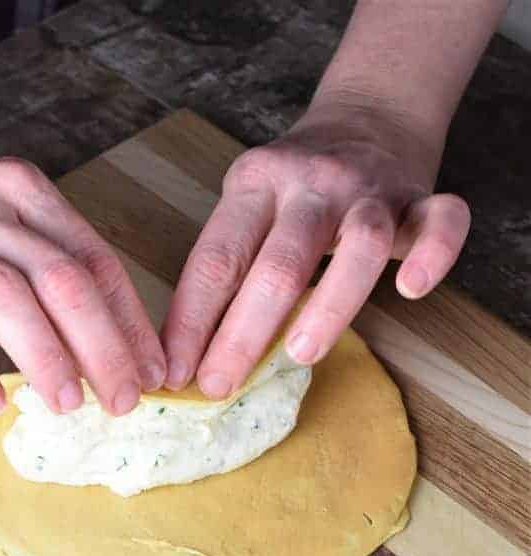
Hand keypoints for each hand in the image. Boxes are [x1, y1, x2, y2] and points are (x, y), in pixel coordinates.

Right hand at [0, 126, 165, 414]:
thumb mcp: (1, 216)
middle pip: (63, 281)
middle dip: (104, 348)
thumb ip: (51, 263)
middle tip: (123, 400)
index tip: (153, 371)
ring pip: (5, 298)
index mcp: (23, 194)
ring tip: (69, 405)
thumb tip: (111, 339)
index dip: (131, 323)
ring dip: (47, 358)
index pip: (95, 261)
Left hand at [162, 106, 470, 397]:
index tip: (174, 375)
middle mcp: (310, 183)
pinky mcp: (422, 198)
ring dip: (328, 306)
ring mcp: (369, 189)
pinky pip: (440, 223)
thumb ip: (232, 265)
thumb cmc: (298, 186)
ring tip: (299, 356)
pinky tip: (411, 290)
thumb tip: (192, 356)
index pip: (217, 260)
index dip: (191, 322)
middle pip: (278, 262)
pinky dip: (433, 256)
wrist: (369, 112)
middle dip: (242, 333)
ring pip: (357, 246)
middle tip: (221, 385)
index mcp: (254, 185)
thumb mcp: (251, 205)